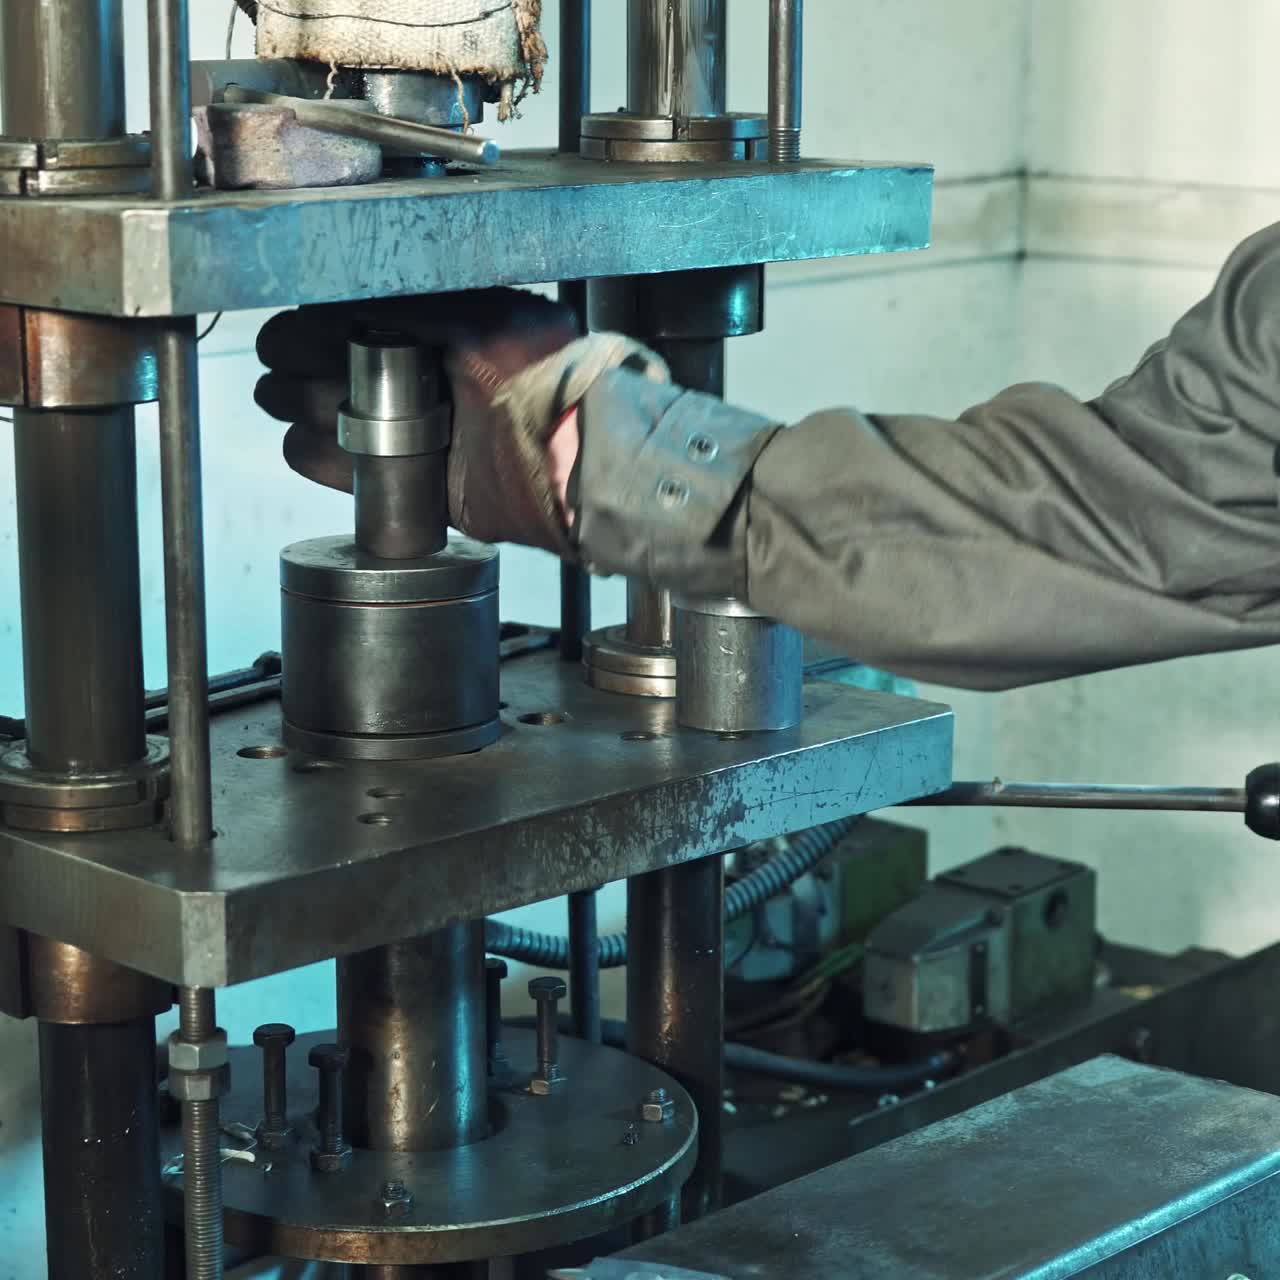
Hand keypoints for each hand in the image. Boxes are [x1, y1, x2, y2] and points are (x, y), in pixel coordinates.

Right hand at [255, 288, 655, 552]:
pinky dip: (331, 464)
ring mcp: (441, 436)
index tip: (290, 327)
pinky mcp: (439, 486)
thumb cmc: (551, 383)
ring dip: (308, 409)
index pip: (375, 322)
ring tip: (278, 402)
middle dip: (306, 366)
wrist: (582, 461)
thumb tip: (356, 297)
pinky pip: (371, 474)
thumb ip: (420, 306)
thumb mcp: (482, 321)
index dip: (326, 324)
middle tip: (273, 366)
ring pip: (354, 421)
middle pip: (355, 371)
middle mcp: (449, 384)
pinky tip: (301, 446)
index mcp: (462, 335)